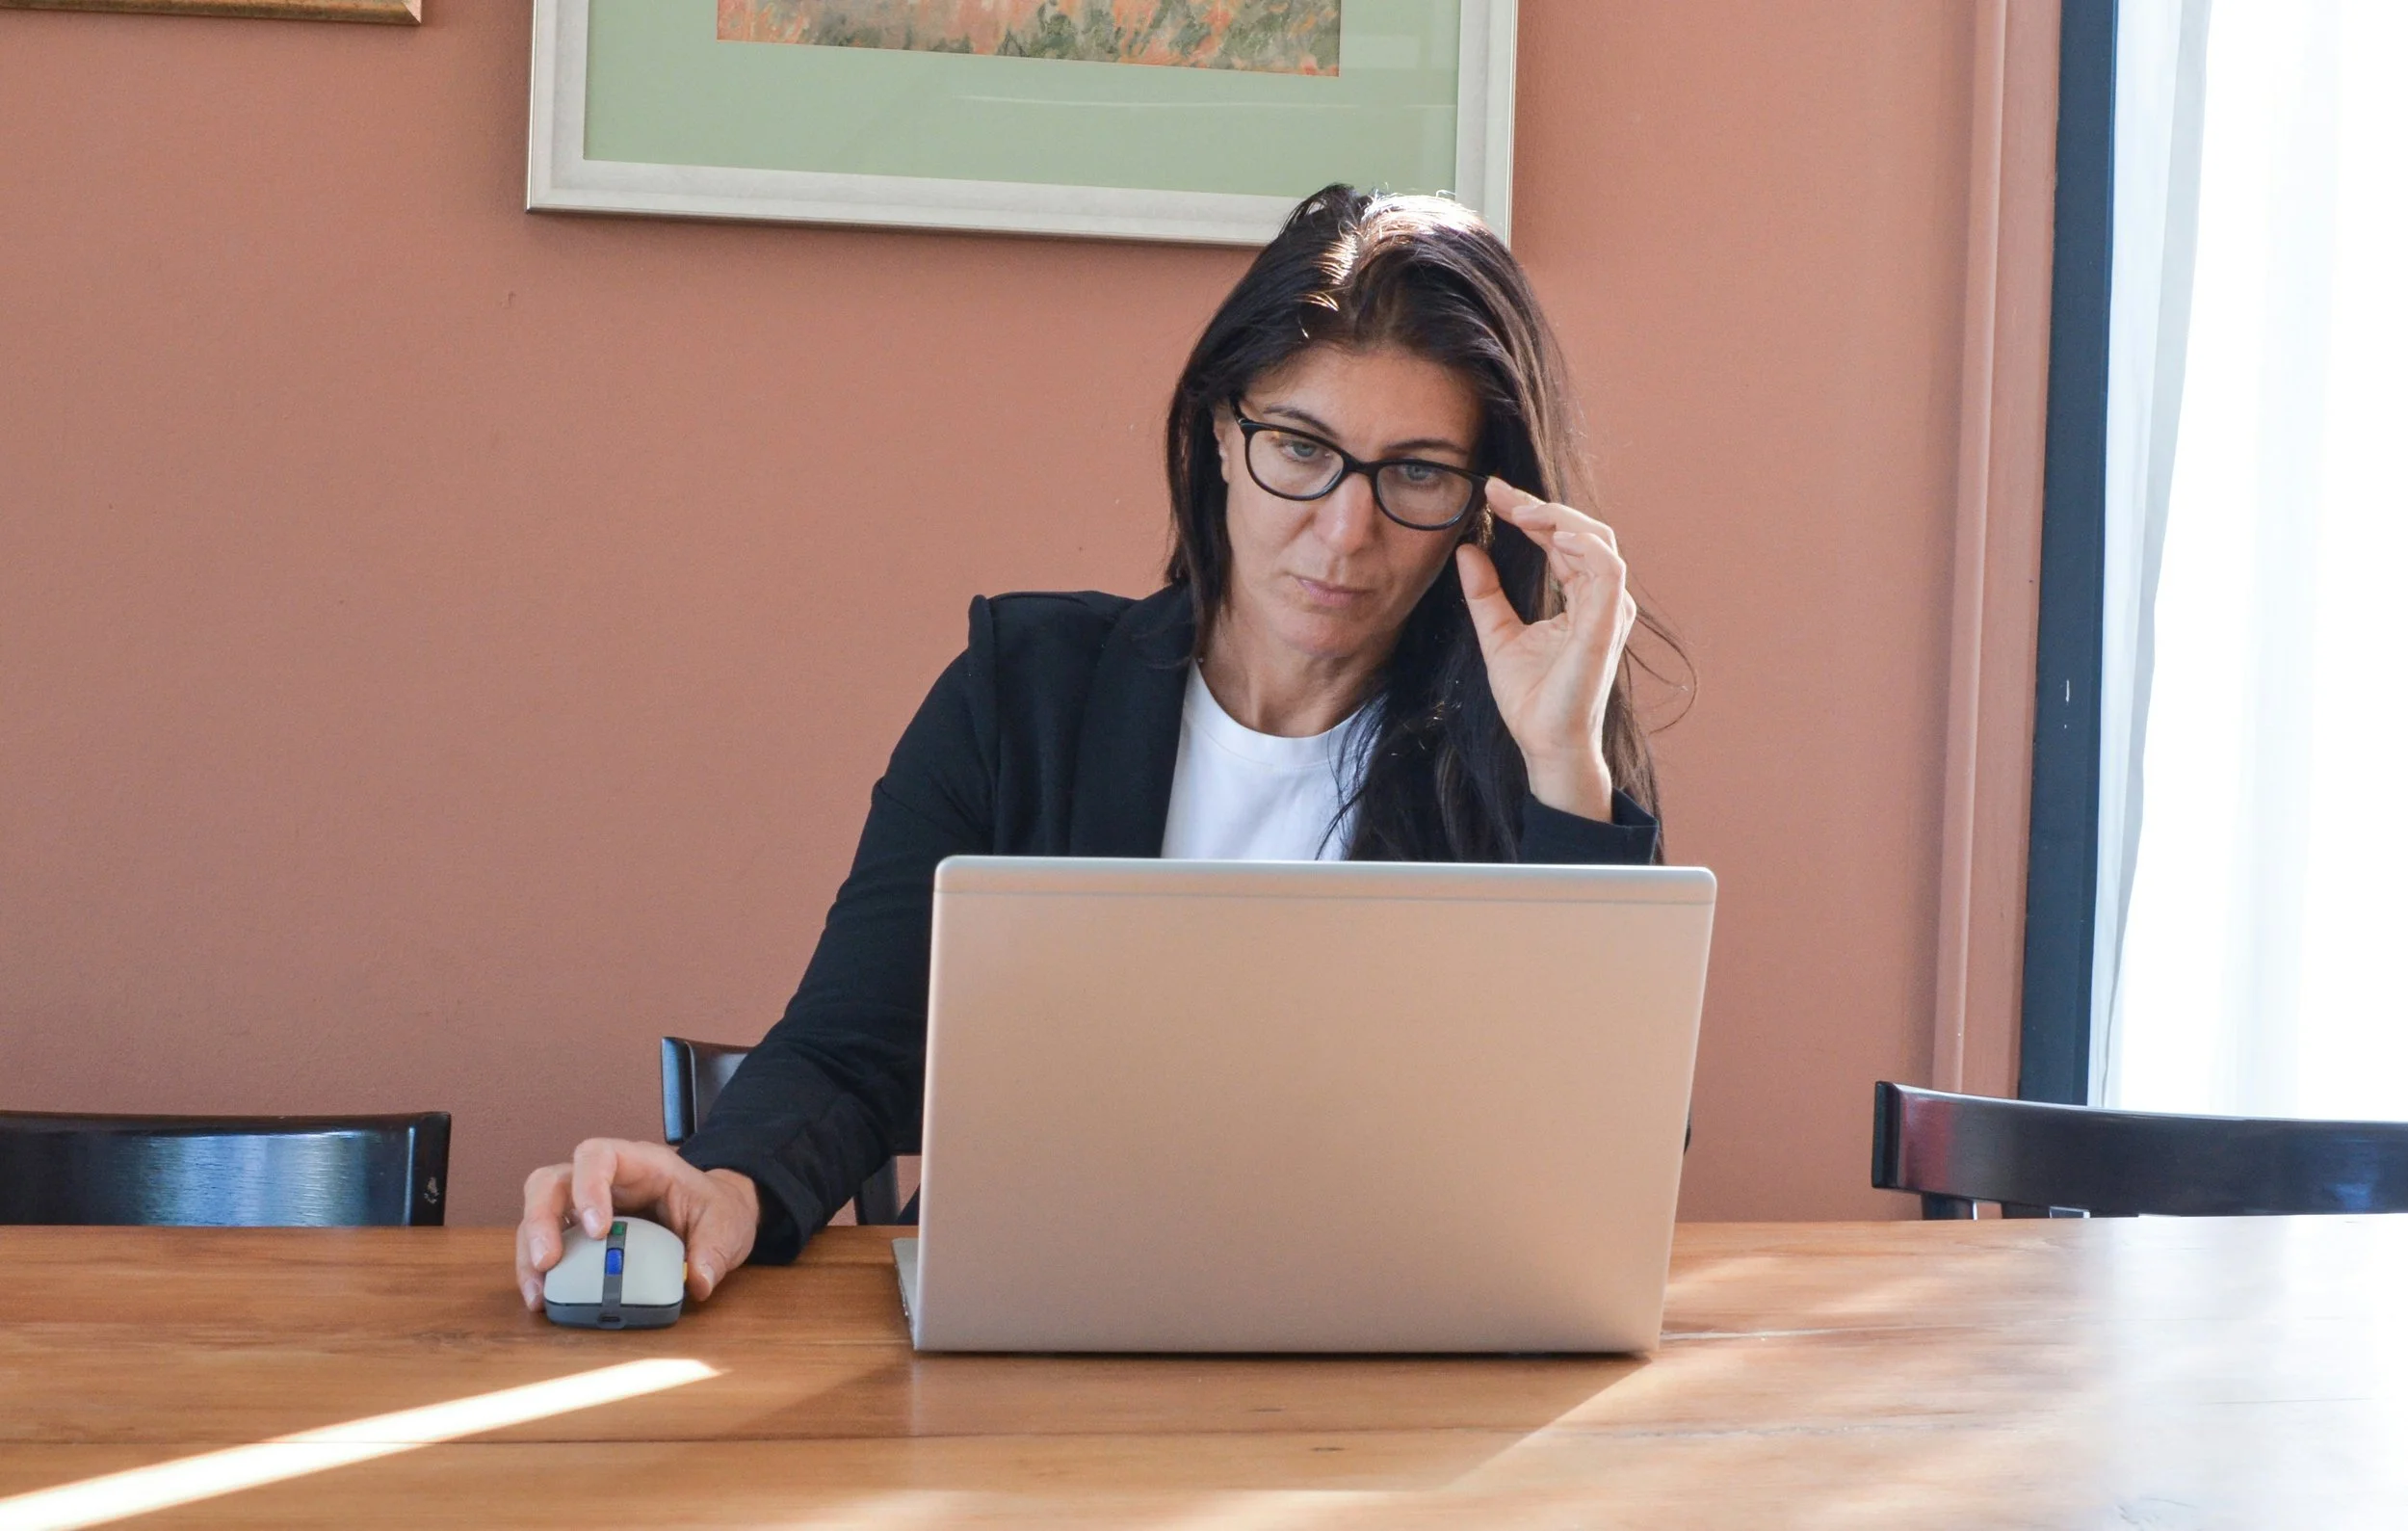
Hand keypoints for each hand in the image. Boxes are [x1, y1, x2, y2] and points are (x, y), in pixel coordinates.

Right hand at [514, 1139, 760, 1311]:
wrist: (714, 1218)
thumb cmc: (715, 1210)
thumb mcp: (728, 1225)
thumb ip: (714, 1251)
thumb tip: (696, 1281)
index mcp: (640, 1164)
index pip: (598, 1155)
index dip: (588, 1186)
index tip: (597, 1230)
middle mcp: (603, 1181)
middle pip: (551, 1182)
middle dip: (542, 1220)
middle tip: (548, 1262)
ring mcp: (584, 1206)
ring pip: (537, 1214)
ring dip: (530, 1252)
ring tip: (539, 1294)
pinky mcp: (577, 1235)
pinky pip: (545, 1245)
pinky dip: (538, 1272)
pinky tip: (543, 1299)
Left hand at [1455, 481, 1639, 821]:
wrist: (1543, 743)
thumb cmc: (1531, 698)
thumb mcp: (1496, 635)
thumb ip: (1485, 593)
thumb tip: (1466, 551)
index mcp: (1581, 599)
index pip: (1560, 540)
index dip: (1529, 512)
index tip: (1491, 493)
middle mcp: (1601, 599)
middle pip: (1581, 531)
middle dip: (1540, 505)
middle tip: (1497, 490)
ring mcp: (1609, 610)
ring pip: (1597, 540)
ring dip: (1558, 518)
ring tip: (1518, 509)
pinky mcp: (1607, 624)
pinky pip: (1607, 569)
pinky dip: (1582, 545)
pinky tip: (1550, 534)